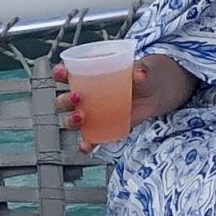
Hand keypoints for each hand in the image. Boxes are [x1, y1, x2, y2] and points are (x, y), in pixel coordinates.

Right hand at [53, 54, 195, 135]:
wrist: (155, 92)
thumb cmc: (141, 76)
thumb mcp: (142, 70)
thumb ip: (140, 71)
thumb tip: (141, 73)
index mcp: (89, 75)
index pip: (67, 74)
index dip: (60, 73)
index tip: (62, 72)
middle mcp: (85, 96)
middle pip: (64, 101)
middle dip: (65, 100)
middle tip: (78, 97)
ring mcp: (93, 113)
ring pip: (72, 120)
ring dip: (71, 121)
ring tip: (80, 118)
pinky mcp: (103, 128)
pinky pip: (90, 138)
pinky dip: (86, 144)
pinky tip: (86, 145)